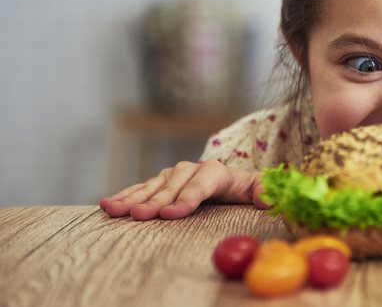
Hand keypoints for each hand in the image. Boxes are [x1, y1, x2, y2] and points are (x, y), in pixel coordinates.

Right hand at [99, 160, 266, 219]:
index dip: (186, 199)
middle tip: (139, 216)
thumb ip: (266, 192)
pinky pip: (141, 189)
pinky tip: (109, 205)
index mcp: (217, 172)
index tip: (171, 214)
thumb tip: (270, 199)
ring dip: (133, 199)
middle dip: (155, 202)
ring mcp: (173, 175)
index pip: (201, 184)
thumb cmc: (247, 190)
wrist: (235, 182)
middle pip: (172, 187)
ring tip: (115, 211)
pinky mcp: (161, 183)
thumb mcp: (262, 190)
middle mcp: (192, 169)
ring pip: (152, 187)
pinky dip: (125, 196)